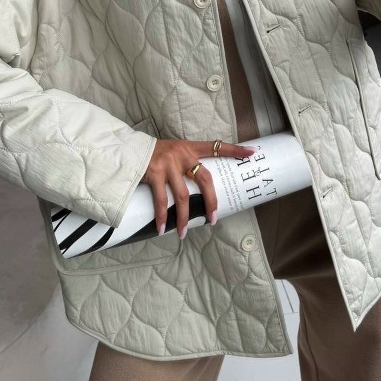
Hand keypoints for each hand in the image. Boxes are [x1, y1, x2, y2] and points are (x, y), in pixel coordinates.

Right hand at [141, 139, 255, 237]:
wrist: (128, 149)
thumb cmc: (154, 154)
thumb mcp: (173, 151)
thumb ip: (185, 163)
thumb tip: (198, 189)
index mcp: (189, 148)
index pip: (216, 147)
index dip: (235, 150)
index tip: (252, 152)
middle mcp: (181, 154)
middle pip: (204, 179)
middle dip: (211, 202)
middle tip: (213, 219)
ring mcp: (168, 164)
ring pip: (183, 196)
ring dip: (185, 218)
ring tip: (184, 233)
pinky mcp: (154, 173)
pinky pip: (162, 200)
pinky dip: (163, 217)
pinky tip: (163, 229)